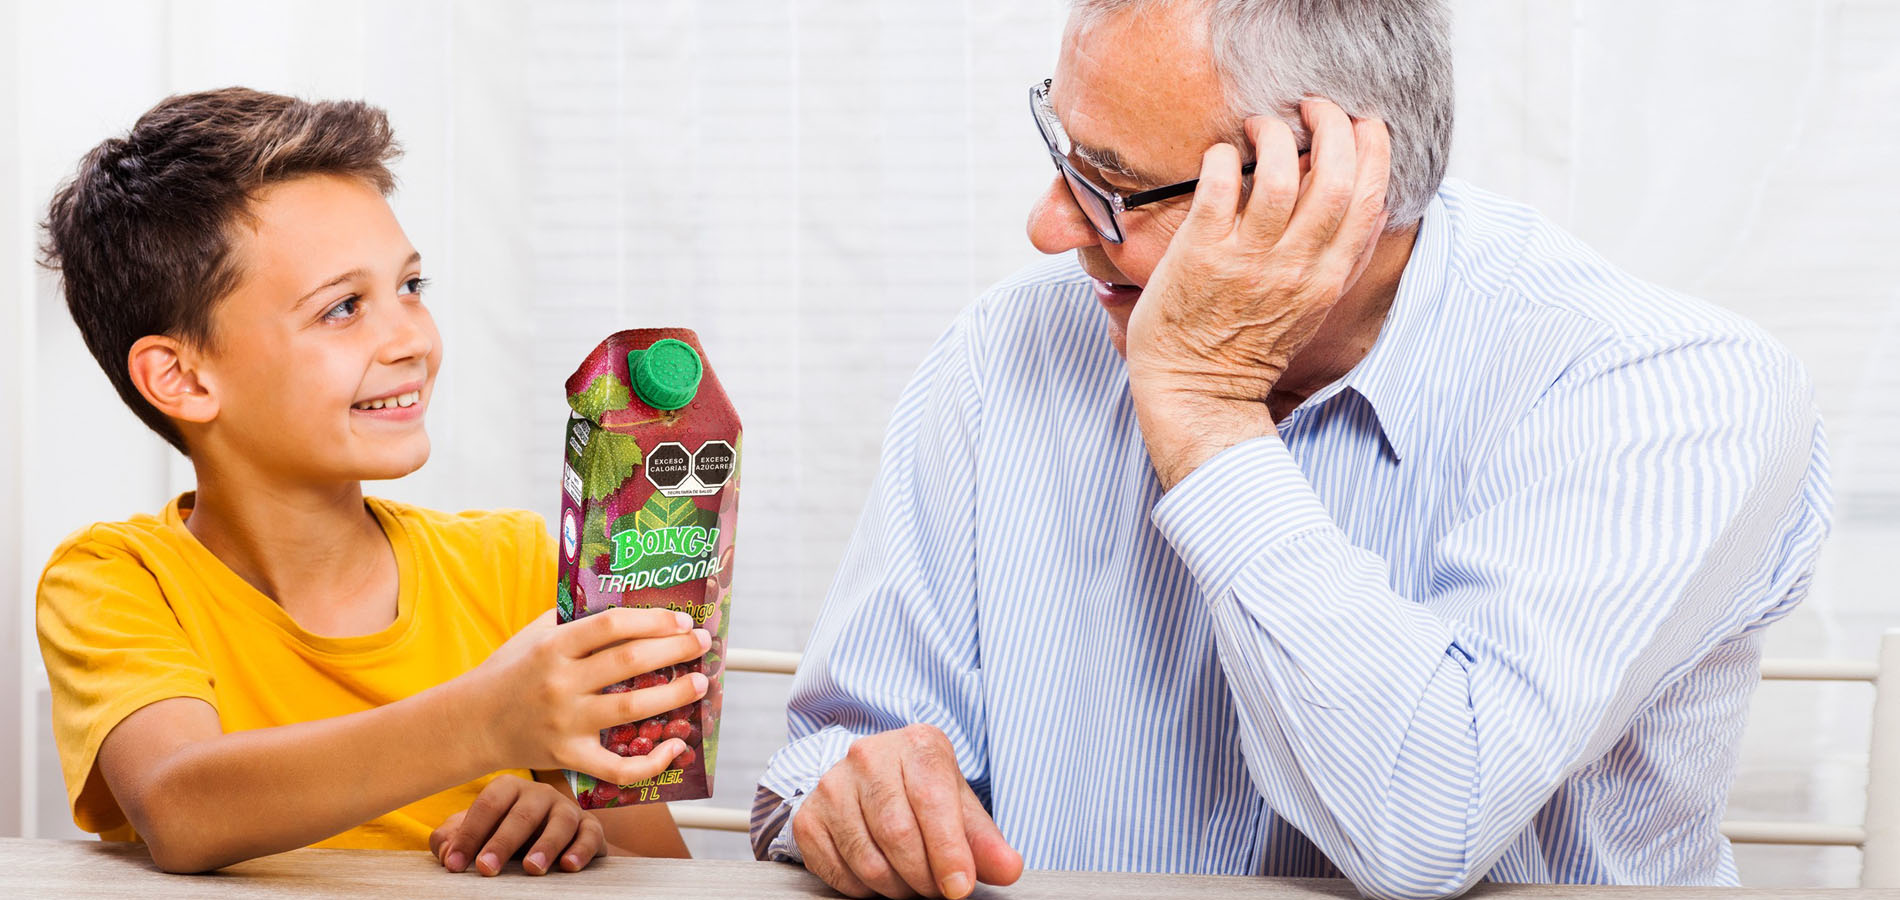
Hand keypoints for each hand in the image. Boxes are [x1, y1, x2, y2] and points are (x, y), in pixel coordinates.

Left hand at [430, 774, 602, 875]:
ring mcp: (568, 810)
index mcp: (509, 789)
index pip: (488, 806)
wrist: (550, 843)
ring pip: (560, 822)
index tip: (454, 863)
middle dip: (502, 843)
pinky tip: (568, 866)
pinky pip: (591, 834)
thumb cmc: (504, 836)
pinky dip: (582, 850)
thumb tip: (446, 852)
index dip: (469, 835)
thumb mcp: (475, 835)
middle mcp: (540, 795)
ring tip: (531, 868)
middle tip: (486, 868)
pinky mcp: (590, 828)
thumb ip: (452, 839)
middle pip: (522, 814)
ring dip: (546, 845)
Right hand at [462, 607, 708, 784]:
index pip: (612, 625)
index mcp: (553, 646)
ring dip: (674, 695)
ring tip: (699, 683)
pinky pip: (618, 768)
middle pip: (629, 662)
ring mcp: (565, 723)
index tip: (682, 621)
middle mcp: (560, 683)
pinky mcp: (568, 758)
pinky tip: (675, 746)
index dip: (653, 620)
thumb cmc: (509, 672)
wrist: (471, 723)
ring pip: (632, 709)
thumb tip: (627, 603)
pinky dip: (652, 761)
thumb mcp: (533, 635)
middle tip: (702, 644)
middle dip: (675, 650)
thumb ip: (573, 618)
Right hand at [792, 724, 1021, 898]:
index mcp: (917, 745)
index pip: (932, 802)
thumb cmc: (922, 790)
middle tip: (937, 889)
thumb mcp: (959, 806)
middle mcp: (868, 757)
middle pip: (898, 834)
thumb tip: (1008, 869)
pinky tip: (881, 877)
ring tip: (912, 884)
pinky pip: (838, 871)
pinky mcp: (808, 817)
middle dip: (924, 876)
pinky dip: (865, 890)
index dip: (948, 852)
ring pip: (868, 859)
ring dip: (897, 887)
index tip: (960, 886)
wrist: (872, 777)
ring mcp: (832, 786)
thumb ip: (985, 841)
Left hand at [1124, 98, 1390, 487]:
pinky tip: (1219, 155)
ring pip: (1276, 175)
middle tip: (1312, 107)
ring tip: (1260, 126)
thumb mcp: (1310, 305)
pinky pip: (1218, 188)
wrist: (1198, 392)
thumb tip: (1364, 202)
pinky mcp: (1200, 256)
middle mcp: (1294, 267)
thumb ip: (1335, 258)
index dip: (1373, 149)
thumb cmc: (1248, 345)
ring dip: (1272, 135)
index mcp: (1328, 278)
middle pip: (1333, 178)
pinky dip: (1222, 158)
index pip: (1370, 199)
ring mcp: (1247, 262)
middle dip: (1331, 126)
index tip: (1361, 122)